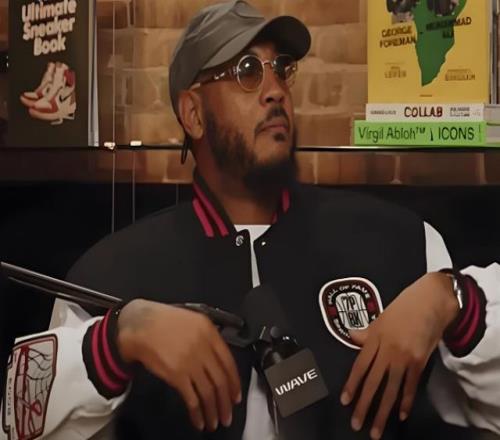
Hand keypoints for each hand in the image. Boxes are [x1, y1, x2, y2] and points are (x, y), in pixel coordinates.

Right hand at [117, 299, 241, 431]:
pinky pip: (191, 398)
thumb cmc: (165, 321)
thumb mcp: (194, 321)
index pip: (229, 363)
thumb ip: (208, 339)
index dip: (234, 383)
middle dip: (225, 402)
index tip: (235, 397)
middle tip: (227, 416)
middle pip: (220, 380)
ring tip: (214, 423)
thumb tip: (217, 363)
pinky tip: (198, 420)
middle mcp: (203, 347)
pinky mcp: (176, 374)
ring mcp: (190, 362)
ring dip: (213, 411)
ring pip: (208, 392)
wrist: (140, 324)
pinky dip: (197, 412)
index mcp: (210, 333)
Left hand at [340, 272, 458, 438]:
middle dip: (364, 405)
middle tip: (356, 424)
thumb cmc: (404, 307)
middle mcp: (388, 350)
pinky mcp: (420, 362)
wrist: (430, 302)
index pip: (360, 366)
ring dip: (383, 411)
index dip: (351, 385)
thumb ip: (367, 332)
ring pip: (391, 389)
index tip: (345, 401)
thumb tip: (351, 336)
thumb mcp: (381, 317)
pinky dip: (406, 401)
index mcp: (375, 338)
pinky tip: (401, 415)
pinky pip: (411, 386)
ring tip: (376, 429)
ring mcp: (404, 357)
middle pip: (373, 382)